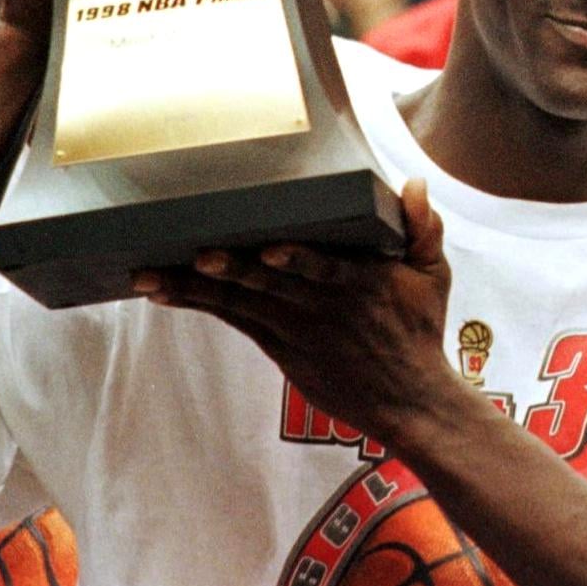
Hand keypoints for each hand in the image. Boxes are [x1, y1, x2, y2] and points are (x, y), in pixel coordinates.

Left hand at [131, 180, 455, 441]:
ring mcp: (296, 328)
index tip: (269, 249)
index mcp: (361, 282)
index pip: (325, 267)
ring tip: (152, 276)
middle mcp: (322, 305)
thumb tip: (413, 183)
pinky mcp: (279, 346)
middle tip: (196, 253)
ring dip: (195, 287)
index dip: (296, 260)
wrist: (409, 402)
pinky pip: (233, 320)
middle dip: (231, 268)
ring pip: (241, 301)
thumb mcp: (434, 275)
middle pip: (269, 283)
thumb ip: (424, 228)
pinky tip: (164, 292)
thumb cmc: (420, 330)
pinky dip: (199, 303)